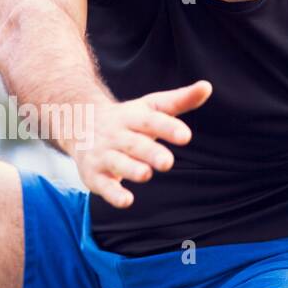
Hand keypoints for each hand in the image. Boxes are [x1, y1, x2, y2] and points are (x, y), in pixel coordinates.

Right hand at [71, 80, 211, 208]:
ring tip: (146, 174)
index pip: (151, 120)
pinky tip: (127, 201)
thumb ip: (180, 100)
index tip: (185, 136)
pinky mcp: (94, 175)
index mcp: (133, 117)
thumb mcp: (151, 107)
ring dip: (130, 169)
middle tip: (168, 162)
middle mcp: (117, 135)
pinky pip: (104, 185)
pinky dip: (113, 194)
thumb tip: (207, 87)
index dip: (167, 127)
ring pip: (117, 163)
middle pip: (134, 144)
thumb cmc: (127, 120)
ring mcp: (104, 155)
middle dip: (150, 152)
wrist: (80, 126)